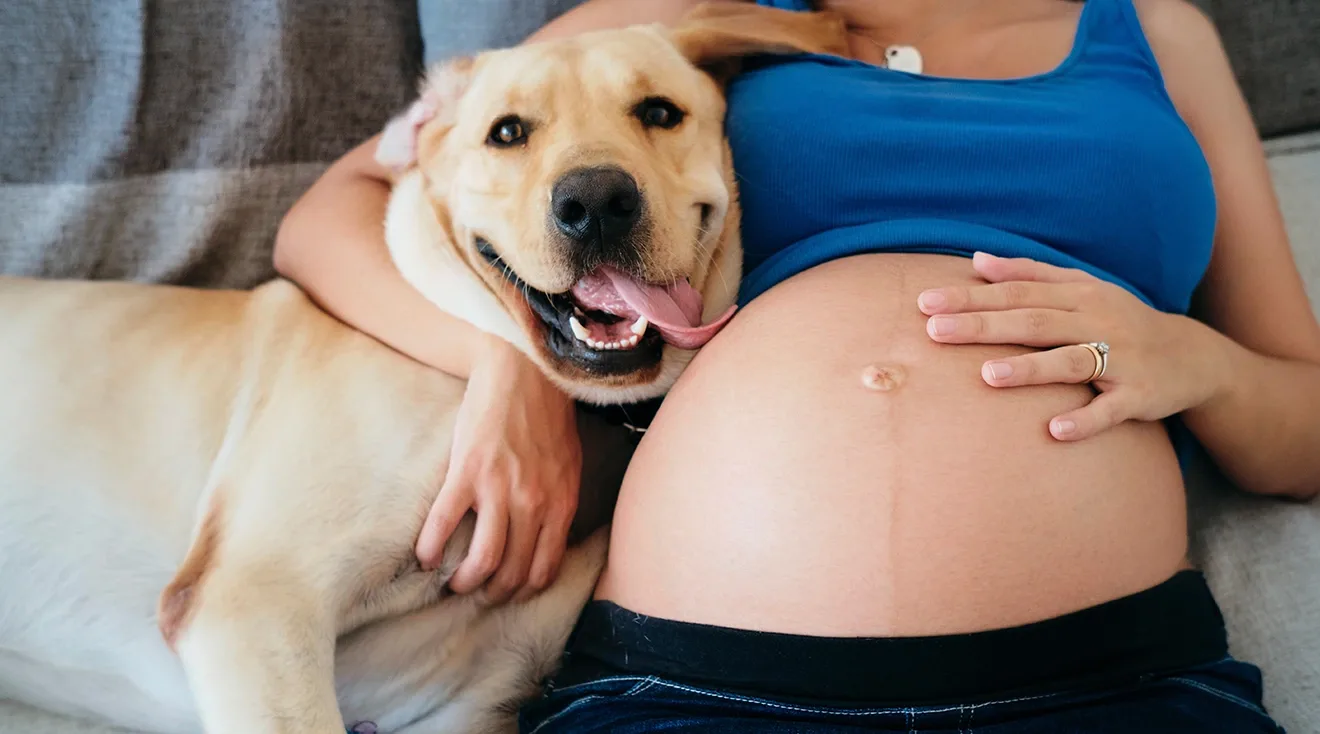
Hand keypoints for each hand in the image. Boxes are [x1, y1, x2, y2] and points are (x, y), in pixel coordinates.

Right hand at [415, 337, 581, 602]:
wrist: (523, 372)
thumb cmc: (546, 418)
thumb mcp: (568, 465)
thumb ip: (559, 502)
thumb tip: (550, 540)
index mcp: (560, 502)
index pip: (544, 568)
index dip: (523, 591)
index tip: (507, 593)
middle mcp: (534, 502)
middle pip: (512, 572)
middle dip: (493, 594)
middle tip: (476, 592)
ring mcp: (499, 489)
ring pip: (483, 560)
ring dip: (464, 581)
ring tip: (453, 582)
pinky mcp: (466, 472)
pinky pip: (444, 525)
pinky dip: (431, 549)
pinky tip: (426, 556)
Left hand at [918, 252, 1229, 440]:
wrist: (1192, 355)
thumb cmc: (1119, 319)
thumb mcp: (1081, 288)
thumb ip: (1029, 273)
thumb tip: (977, 260)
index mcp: (1077, 295)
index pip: (1016, 292)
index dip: (971, 297)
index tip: (926, 303)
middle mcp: (1096, 322)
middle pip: (1033, 322)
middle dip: (984, 326)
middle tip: (935, 331)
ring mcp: (1120, 359)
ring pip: (1070, 362)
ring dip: (1030, 369)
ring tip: (988, 375)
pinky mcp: (1139, 395)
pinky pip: (1110, 409)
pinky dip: (1085, 420)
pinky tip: (1054, 431)